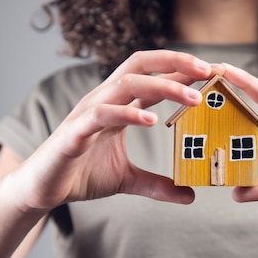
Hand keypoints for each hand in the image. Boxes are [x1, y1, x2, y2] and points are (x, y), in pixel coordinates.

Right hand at [7, 50, 212, 211]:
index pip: (153, 77)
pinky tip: (151, 120)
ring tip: (192, 98)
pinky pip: (102, 114)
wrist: (42, 190)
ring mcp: (88, 112)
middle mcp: (104, 100)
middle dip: (176, 62)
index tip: (214, 72)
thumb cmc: (81, 175)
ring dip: (162, 86)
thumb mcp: (128, 181)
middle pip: (141, 65)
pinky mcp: (74, 132)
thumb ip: (158, 184)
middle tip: (210, 70)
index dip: (182, 70)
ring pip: (126, 84)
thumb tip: (190, 195)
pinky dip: (127, 113)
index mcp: (118, 105)